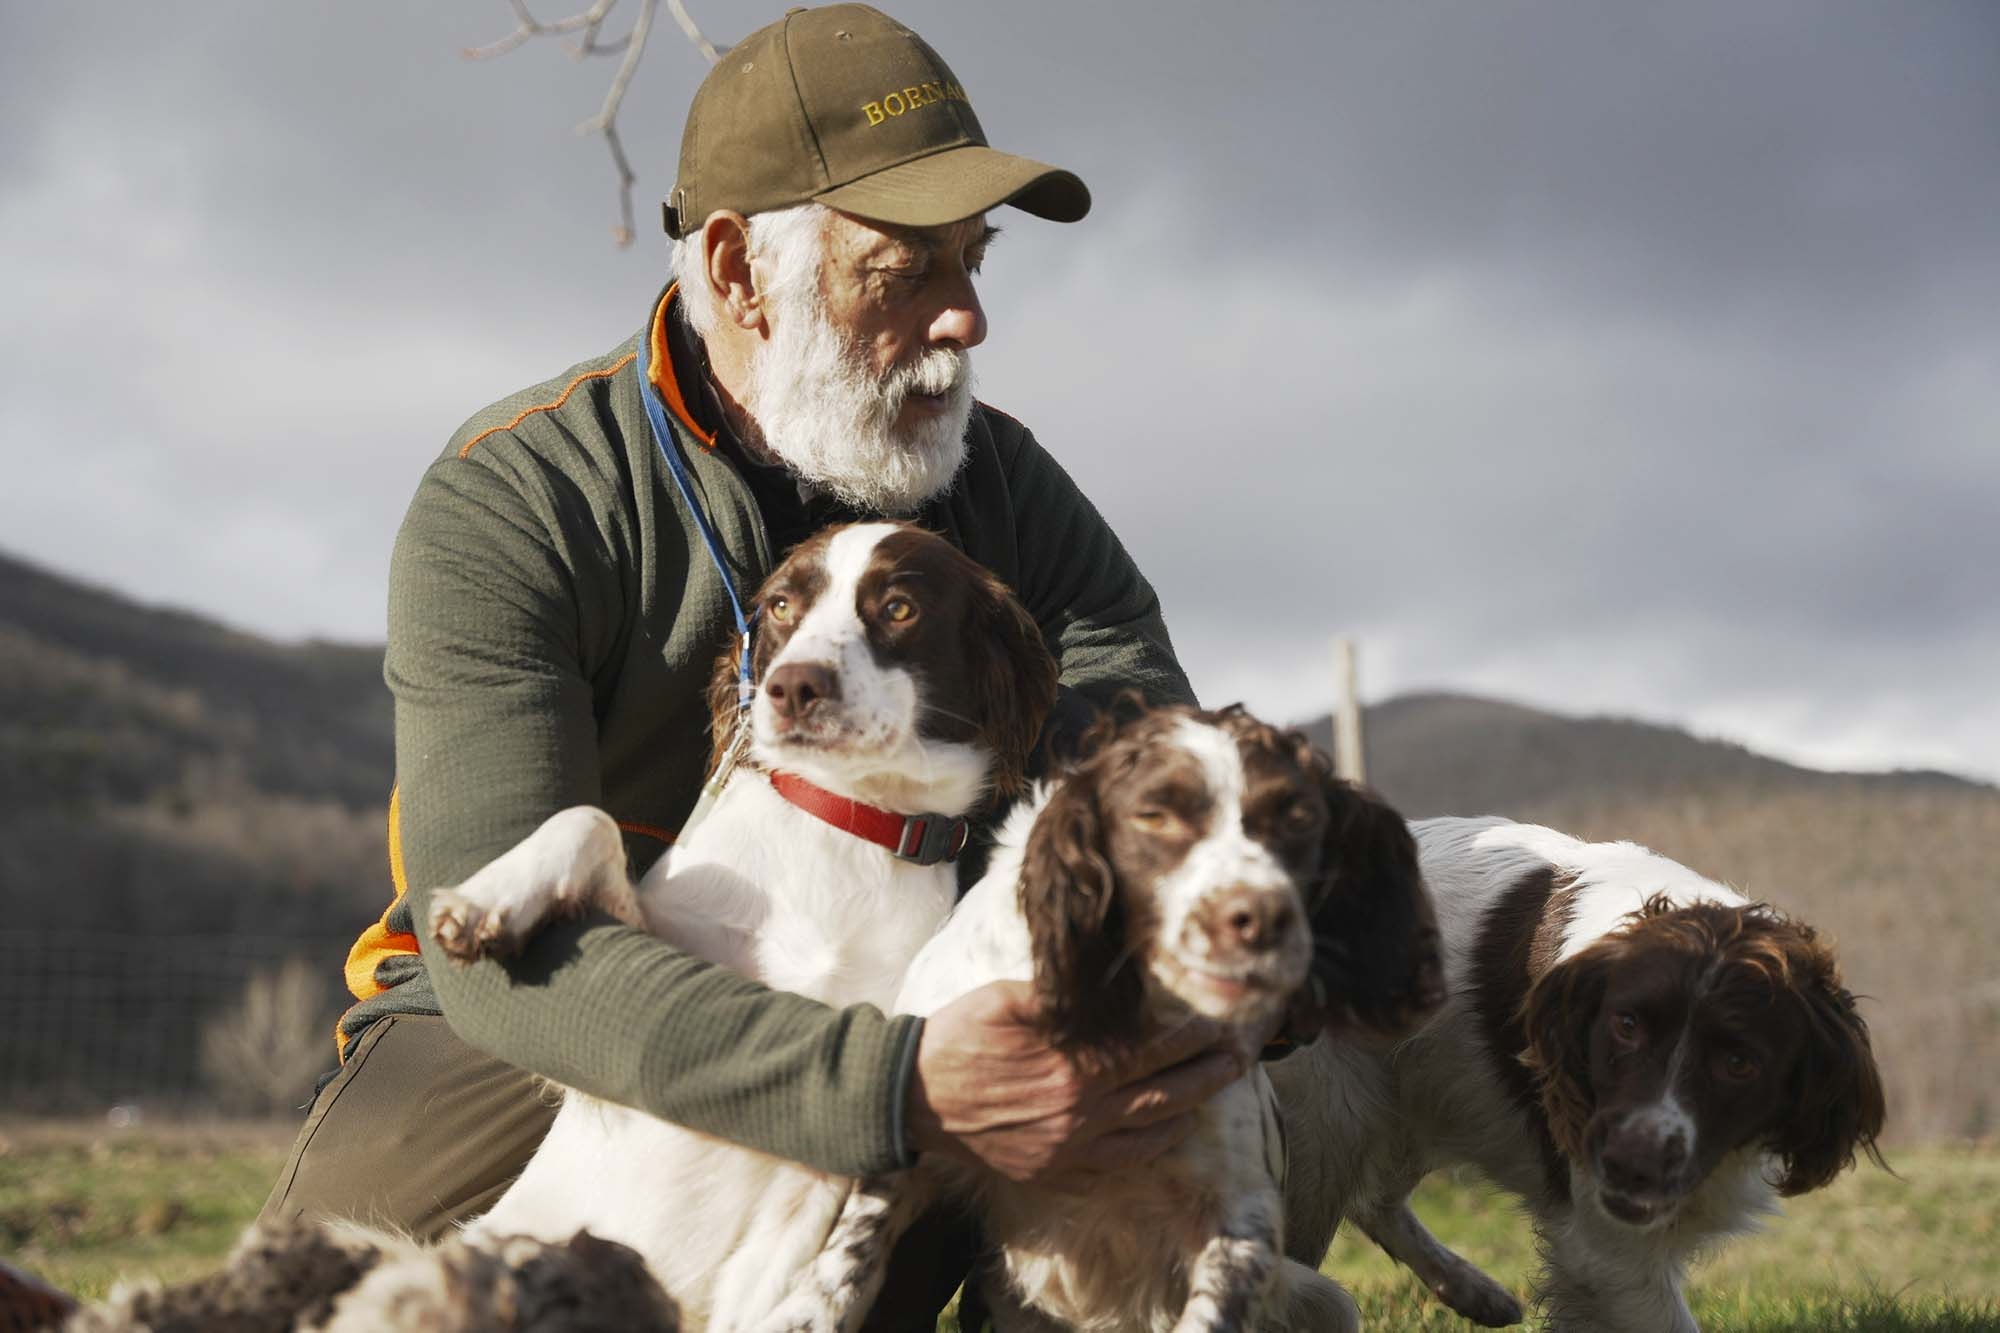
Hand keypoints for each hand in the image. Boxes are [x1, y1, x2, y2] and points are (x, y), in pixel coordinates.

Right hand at [904, 979, 1240, 1190]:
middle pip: (1164, 1093)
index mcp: (1074, 1064)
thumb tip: (1109, 987)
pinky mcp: (1053, 1171)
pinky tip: (1168, 1133)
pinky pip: (1117, 1165)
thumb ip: (1062, 997)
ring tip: (1214, 1093)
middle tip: (1240, 1060)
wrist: (912, 1099)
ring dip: (1188, 1111)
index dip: (1191, 1037)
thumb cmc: (958, 1038)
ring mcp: (1069, 1147)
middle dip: (1208, 1075)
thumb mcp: (1007, 998)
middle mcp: (1081, 1111)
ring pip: (1149, 1133)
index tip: (1219, 1025)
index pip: (1152, 1049)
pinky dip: (1151, 1148)